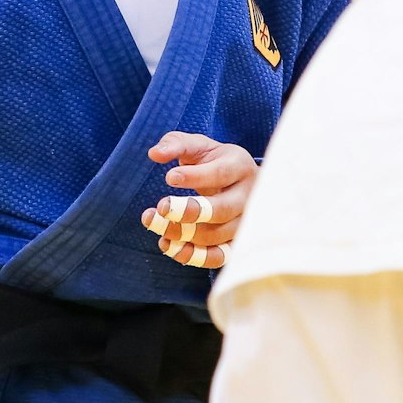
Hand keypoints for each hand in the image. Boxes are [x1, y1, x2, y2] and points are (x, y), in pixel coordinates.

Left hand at [138, 132, 256, 269]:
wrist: (238, 182)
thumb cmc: (213, 161)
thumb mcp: (198, 146)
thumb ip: (176, 144)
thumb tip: (155, 153)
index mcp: (239, 166)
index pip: (220, 174)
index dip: (195, 177)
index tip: (169, 177)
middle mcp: (248, 196)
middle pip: (222, 209)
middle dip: (189, 211)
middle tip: (161, 208)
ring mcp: (244, 222)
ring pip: (218, 235)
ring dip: (184, 234)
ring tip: (156, 225)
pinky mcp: (236, 243)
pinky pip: (219, 257)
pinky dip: (194, 256)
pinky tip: (170, 246)